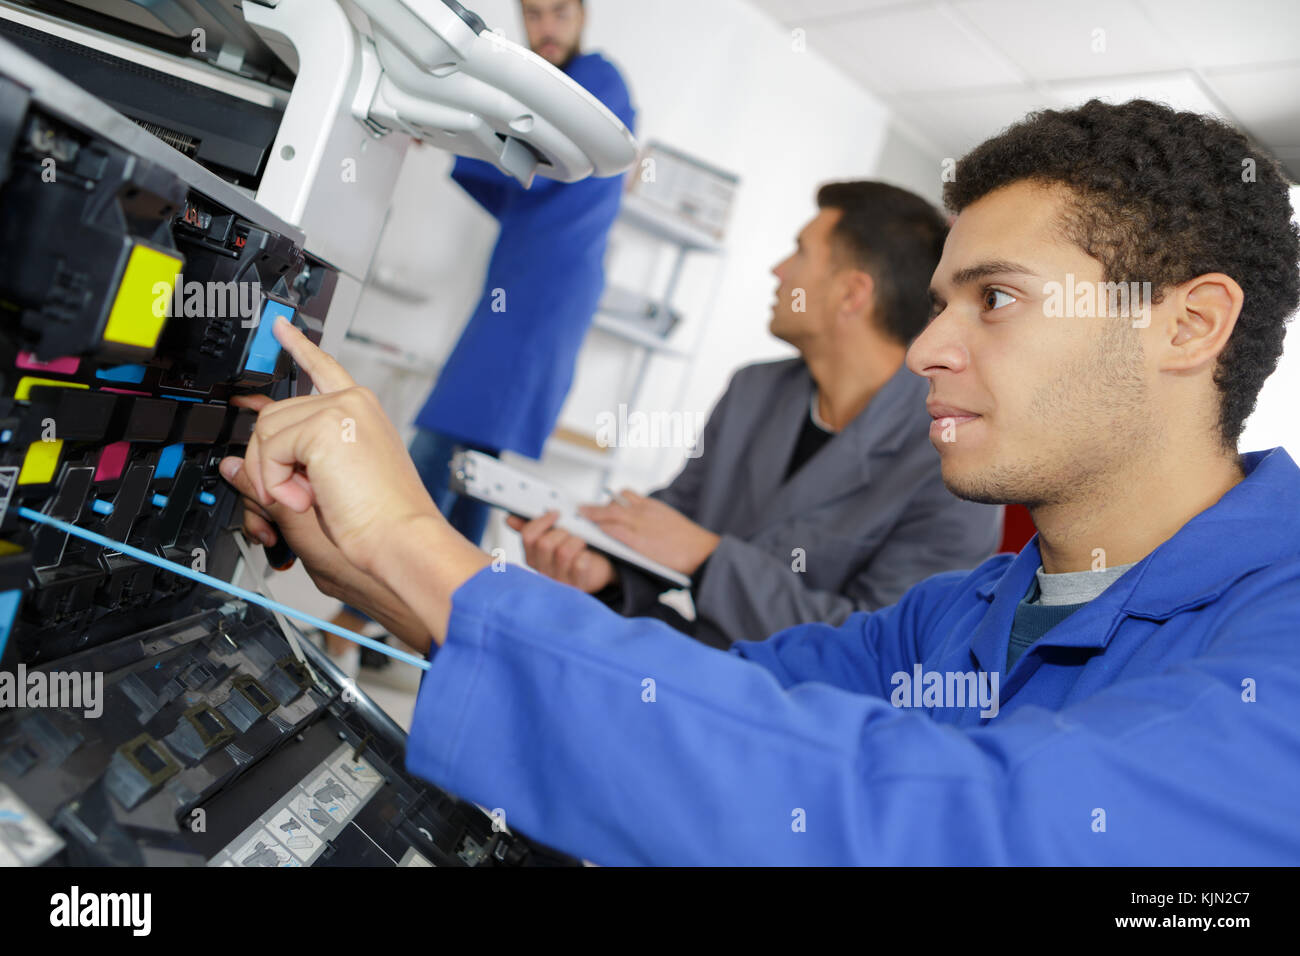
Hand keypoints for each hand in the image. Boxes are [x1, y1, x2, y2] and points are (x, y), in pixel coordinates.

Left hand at [218, 317, 439, 576]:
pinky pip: (270, 450)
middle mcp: (352, 403)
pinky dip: (275, 482)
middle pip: (274, 414)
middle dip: (267, 461)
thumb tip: (231, 465)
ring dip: (271, 476)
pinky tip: (304, 498)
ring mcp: (340, 409)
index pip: (324, 369)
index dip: (299, 347)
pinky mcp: (325, 424)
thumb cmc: (378, 521)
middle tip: (293, 494)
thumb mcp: (321, 488)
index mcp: (360, 413)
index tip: (281, 329)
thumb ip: (279, 468)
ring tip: (305, 500)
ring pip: (266, 431)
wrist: (399, 537)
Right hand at [505, 511, 616, 593]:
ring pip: (562, 553)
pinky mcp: (576, 585)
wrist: (600, 566)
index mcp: (533, 555)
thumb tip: (510, 519)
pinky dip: (585, 555)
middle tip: (572, 531)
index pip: (527, 536)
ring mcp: (558, 580)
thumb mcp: (555, 533)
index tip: (555, 513)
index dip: (541, 521)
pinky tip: (587, 555)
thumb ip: (533, 526)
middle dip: (562, 531)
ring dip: (576, 541)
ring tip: (581, 542)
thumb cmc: (576, 548)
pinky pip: (579, 565)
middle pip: (543, 544)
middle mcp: (542, 569)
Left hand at [578, 491, 719, 574]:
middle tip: (582, 510)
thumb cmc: (689, 542)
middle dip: (596, 507)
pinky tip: (593, 530)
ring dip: (593, 515)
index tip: (599, 503)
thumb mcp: (670, 522)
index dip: (610, 500)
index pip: (627, 496)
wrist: (703, 551)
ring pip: (611, 513)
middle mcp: (645, 512)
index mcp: (654, 507)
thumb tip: (643, 527)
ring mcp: (642, 525)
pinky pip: (616, 530)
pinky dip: (603, 528)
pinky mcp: (640, 541)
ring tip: (581, 517)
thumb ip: (654, 520)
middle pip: (615, 503)